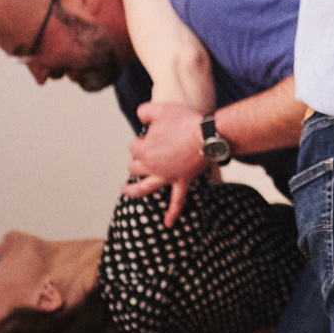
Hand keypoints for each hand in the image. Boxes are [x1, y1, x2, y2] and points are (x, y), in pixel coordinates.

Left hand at [125, 100, 208, 226]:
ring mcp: (166, 177)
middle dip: (137, 159)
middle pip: (134, 166)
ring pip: (144, 188)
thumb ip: (144, 110)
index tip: (153, 132)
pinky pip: (177, 201)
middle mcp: (151, 167)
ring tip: (125, 190)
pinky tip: (167, 224)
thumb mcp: (160, 108)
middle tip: (146, 150)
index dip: (142, 138)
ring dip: (132, 190)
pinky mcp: (181, 182)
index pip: (133, 146)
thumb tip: (140, 116)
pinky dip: (172, 213)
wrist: (208, 134)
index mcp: (143, 150)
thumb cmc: (185, 121)